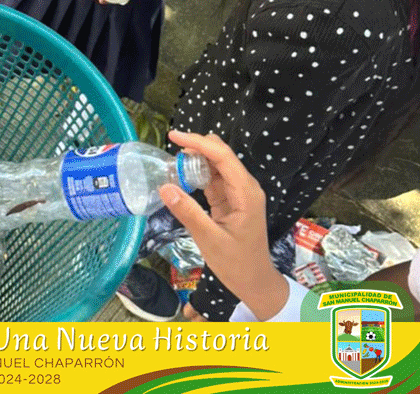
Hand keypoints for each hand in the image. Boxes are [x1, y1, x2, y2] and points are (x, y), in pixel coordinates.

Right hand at [158, 130, 289, 321]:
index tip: (173, 136)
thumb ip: (188, 212)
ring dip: (195, 160)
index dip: (199, 142)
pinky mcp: (230, 200)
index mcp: (246, 194)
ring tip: (171, 164)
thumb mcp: (209, 240)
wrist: (254, 282)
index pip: (223, 157)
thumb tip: (165, 187)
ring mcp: (238, 193)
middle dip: (197, 147)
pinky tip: (181, 176)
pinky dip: (197, 174)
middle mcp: (245, 188)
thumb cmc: (236, 263)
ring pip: (216, 165)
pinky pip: (214, 179)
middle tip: (170, 149)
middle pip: (221, 155)